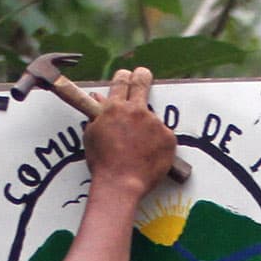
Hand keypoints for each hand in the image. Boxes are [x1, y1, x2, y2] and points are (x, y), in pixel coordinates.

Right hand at [83, 67, 177, 193]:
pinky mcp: (168, 137)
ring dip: (147, 128)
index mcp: (115, 108)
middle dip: (142, 76)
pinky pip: (164, 136)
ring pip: (152, 119)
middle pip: (142, 82)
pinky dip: (158, 144)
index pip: (121, 82)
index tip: (127, 76)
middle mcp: (136, 111)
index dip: (124, 77)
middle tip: (143, 75)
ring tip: (138, 149)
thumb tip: (97, 98)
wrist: (121, 184)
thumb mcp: (92, 135)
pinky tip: (148, 157)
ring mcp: (154, 123)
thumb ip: (97, 115)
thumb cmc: (103, 164)